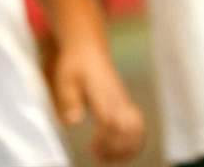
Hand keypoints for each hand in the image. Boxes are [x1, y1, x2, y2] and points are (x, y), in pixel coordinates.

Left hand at [50, 38, 144, 162]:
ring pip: (138, 128)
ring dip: (126, 147)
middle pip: (133, 130)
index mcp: (105, 96)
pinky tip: (110, 147)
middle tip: (98, 155)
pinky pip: (136, 125)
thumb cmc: (74, 64)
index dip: (106, 140)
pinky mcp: (124, 103)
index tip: (91, 147)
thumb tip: (74, 121)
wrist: (88, 47)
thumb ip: (70, 100)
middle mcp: (119, 100)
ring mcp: (124, 102)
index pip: (113, 124)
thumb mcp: (65, 80)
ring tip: (105, 155)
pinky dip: (129, 140)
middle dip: (119, 148)